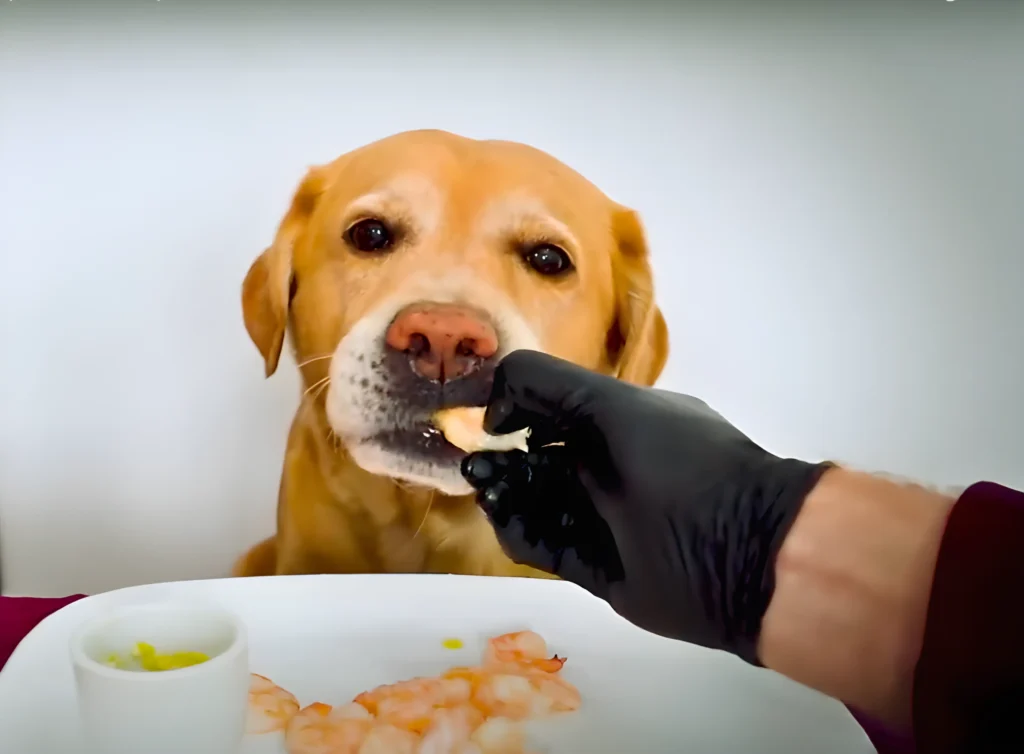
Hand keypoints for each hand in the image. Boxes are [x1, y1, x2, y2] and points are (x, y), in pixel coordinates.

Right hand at [460, 350, 831, 663]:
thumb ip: (548, 387)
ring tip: (486, 493)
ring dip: (506, 495)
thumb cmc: (680, 465)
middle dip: (503, 458)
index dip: (516, 410)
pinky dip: (518, 533)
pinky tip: (504, 519)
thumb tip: (494, 403)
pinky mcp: (595, 566)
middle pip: (537, 458)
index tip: (487, 420)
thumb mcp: (614, 407)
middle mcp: (606, 467)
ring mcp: (600, 518)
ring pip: (536, 502)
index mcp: (619, 422)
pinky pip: (544, 545)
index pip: (551, 409)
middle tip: (475, 465)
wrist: (743, 554)